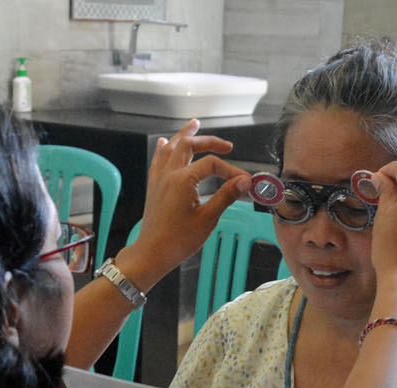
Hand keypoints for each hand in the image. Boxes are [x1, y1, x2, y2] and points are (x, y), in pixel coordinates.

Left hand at [123, 120, 251, 287]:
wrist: (152, 253)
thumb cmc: (179, 240)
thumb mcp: (208, 219)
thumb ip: (226, 196)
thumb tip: (244, 181)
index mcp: (183, 180)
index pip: (212, 164)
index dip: (231, 170)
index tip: (244, 181)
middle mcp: (169, 174)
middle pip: (189, 145)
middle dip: (208, 141)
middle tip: (226, 145)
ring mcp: (159, 179)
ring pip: (171, 147)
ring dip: (184, 135)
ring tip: (194, 125)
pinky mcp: (154, 186)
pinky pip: (158, 160)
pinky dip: (165, 148)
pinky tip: (166, 142)